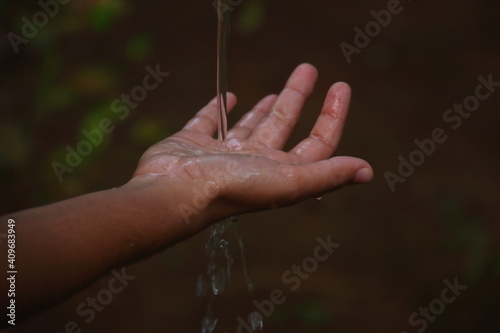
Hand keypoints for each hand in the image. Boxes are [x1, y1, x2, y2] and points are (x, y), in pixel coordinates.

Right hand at [131, 63, 372, 226]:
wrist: (173, 193)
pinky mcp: (193, 143)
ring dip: (265, 108)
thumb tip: (367, 172)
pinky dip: (220, 108)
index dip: (332, 116)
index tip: (340, 86)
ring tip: (278, 90)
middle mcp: (254, 164)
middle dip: (299, 98)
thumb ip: (326, 175)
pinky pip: (210, 121)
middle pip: (284, 126)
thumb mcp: (288, 182)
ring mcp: (222, 154)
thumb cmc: (230, 189)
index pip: (316, 143)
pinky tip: (230, 96)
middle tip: (309, 68)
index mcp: (279, 172)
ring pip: (250, 126)